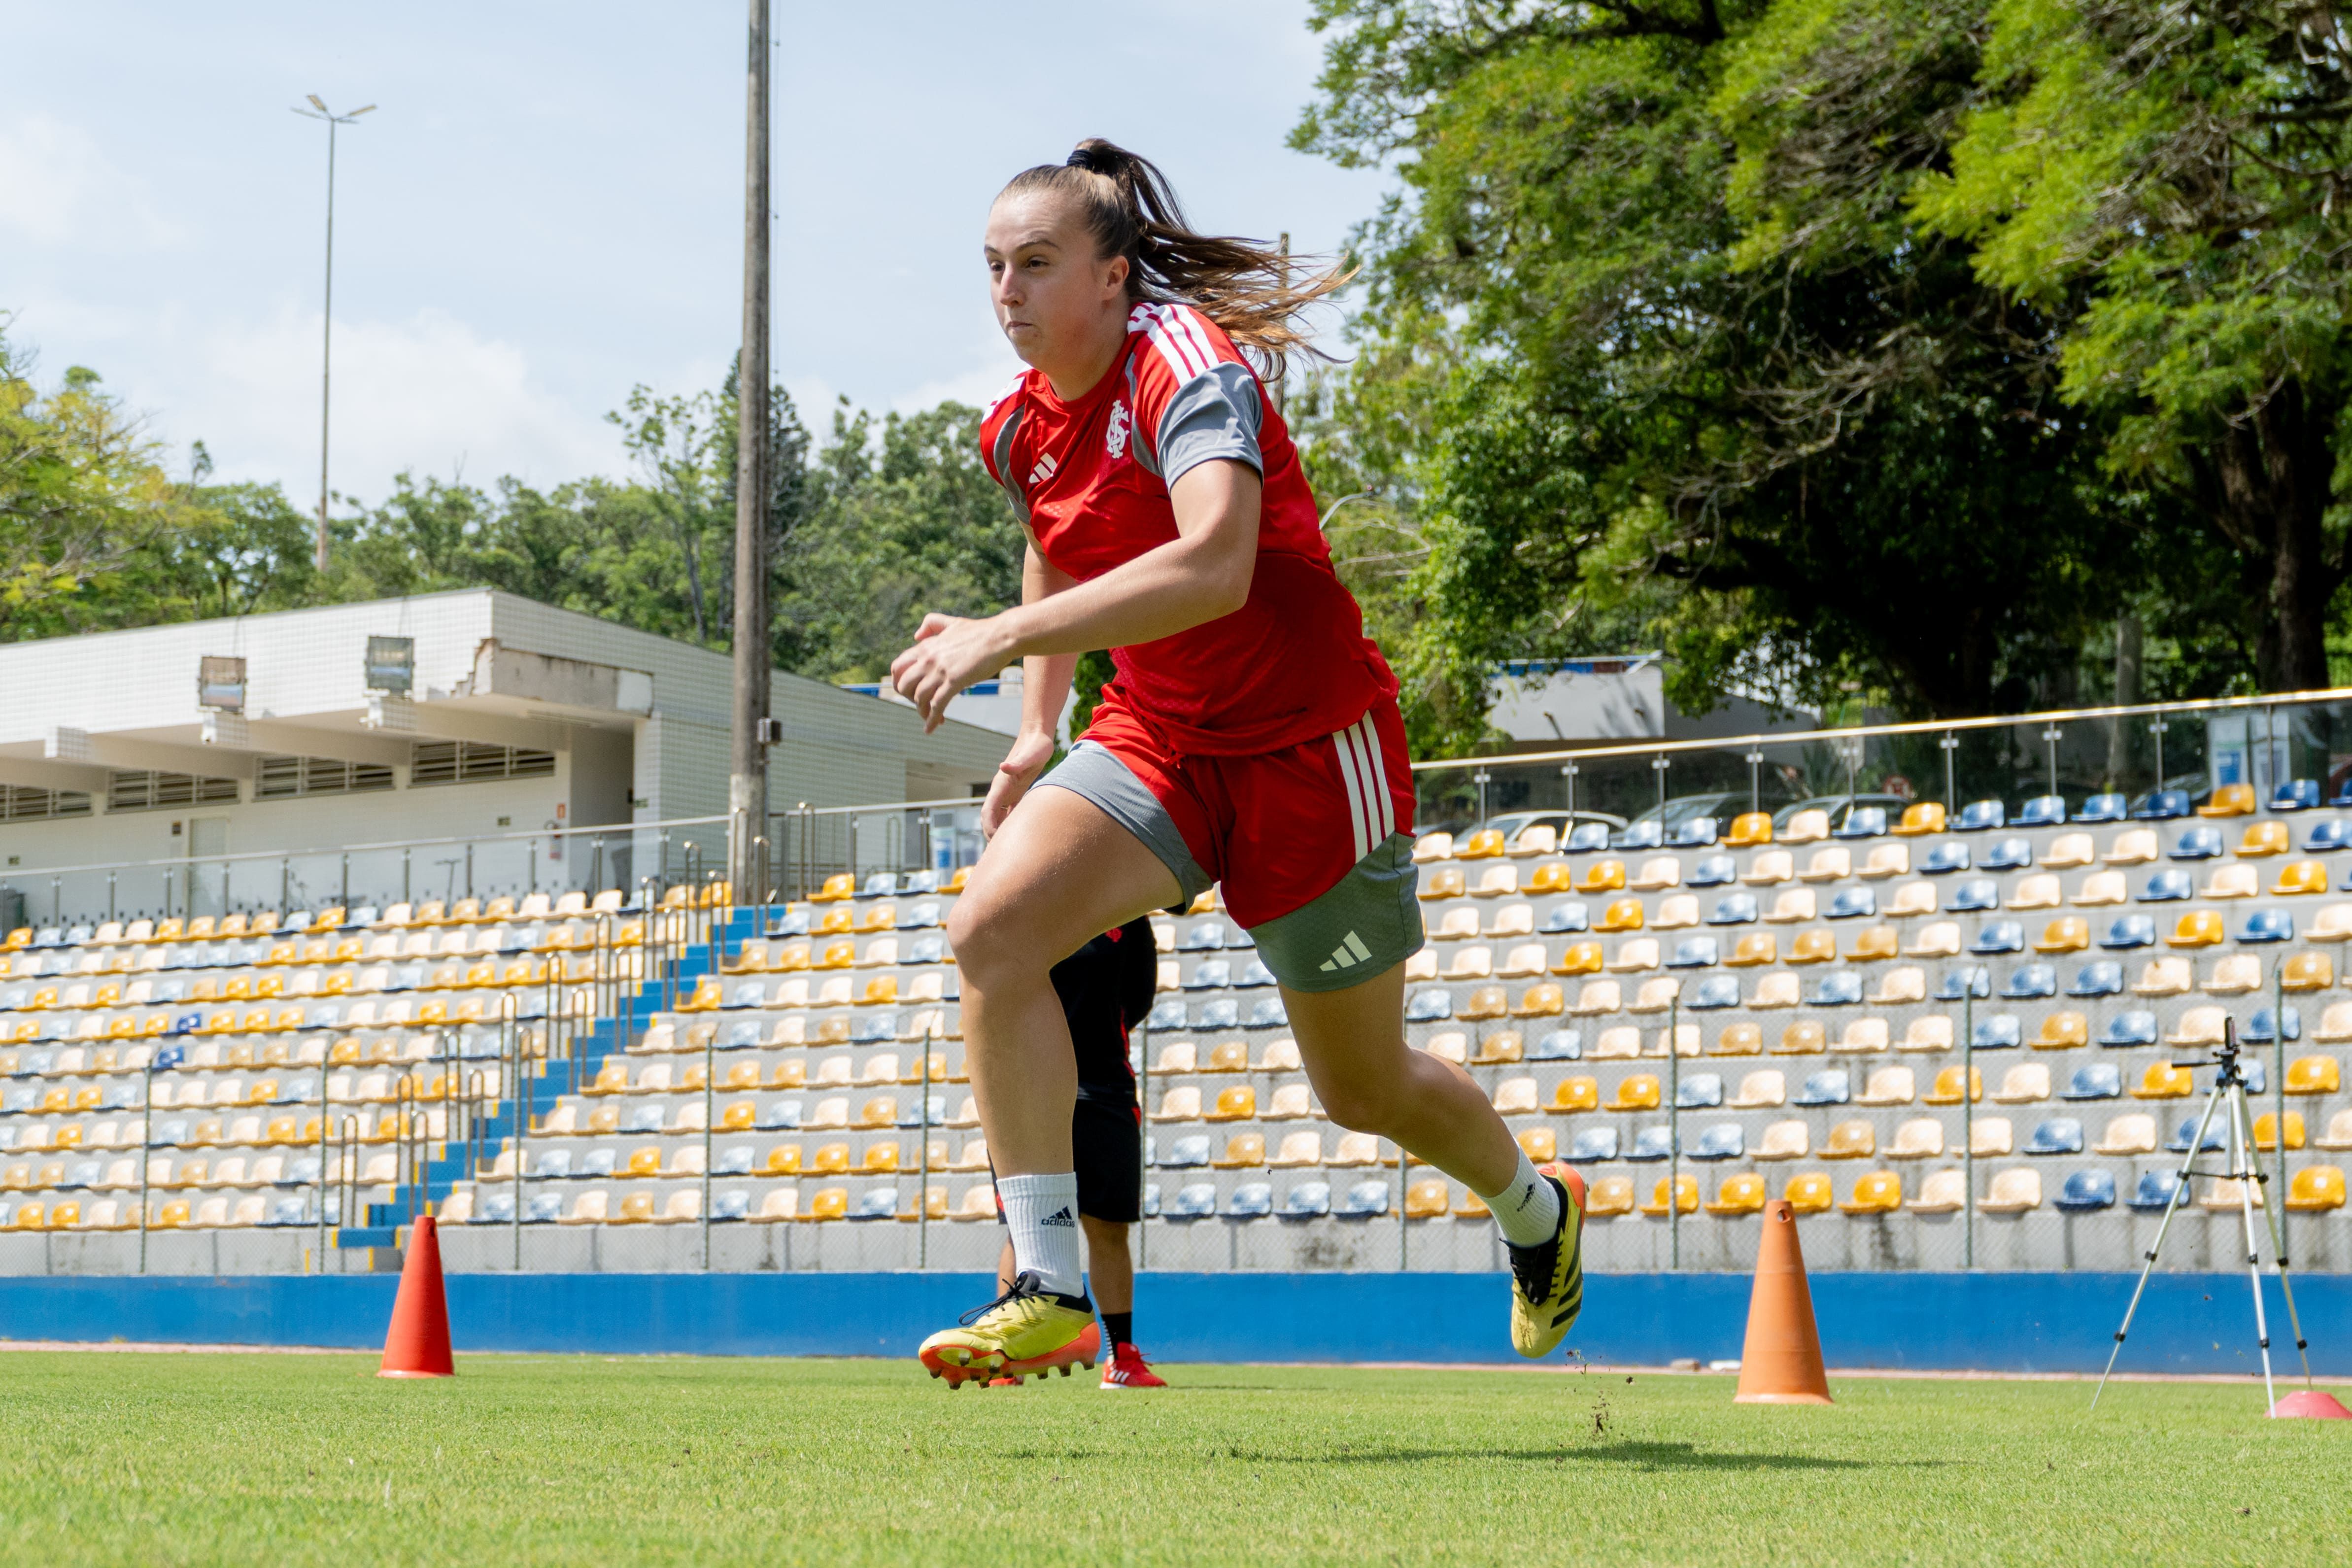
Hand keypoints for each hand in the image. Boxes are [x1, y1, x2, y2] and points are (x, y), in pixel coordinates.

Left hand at [889, 612, 1017, 732]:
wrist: (1001, 637)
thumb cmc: (980, 631)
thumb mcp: (951, 622)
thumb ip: (931, 624)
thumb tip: (915, 636)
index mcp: (925, 646)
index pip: (898, 667)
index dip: (899, 682)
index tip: (908, 692)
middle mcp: (928, 659)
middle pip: (903, 685)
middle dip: (909, 699)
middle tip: (920, 704)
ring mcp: (940, 670)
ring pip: (919, 698)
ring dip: (922, 712)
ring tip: (930, 718)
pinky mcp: (954, 681)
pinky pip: (937, 706)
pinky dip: (931, 720)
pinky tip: (931, 729)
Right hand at [980, 729, 1056, 838]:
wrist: (1038, 736)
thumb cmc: (1036, 745)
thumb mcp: (1030, 755)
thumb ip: (1017, 763)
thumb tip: (1002, 767)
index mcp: (1001, 785)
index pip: (988, 811)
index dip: (990, 827)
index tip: (996, 841)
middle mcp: (1001, 790)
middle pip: (991, 818)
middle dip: (992, 835)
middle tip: (1001, 854)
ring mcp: (1008, 792)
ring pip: (999, 817)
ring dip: (1001, 831)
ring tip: (1010, 849)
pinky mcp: (1017, 792)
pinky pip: (1010, 812)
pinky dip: (1011, 824)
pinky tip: (1020, 835)